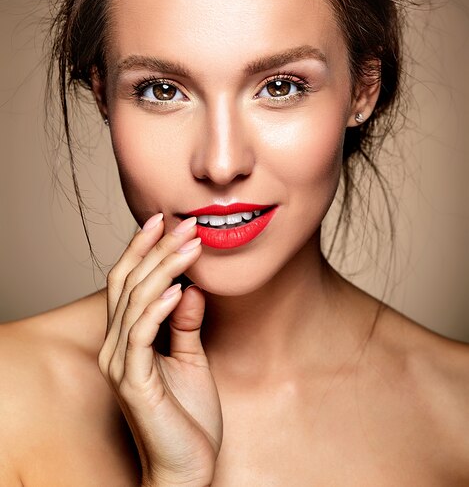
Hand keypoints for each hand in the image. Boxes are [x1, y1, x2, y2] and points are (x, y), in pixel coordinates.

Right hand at [98, 215, 222, 486]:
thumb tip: (190, 286)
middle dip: (155, 249)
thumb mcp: (191, 359)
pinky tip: (178, 288)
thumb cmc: (187, 416)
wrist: (187, 467)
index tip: (165, 221)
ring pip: (134, 302)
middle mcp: (115, 347)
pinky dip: (159, 308)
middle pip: (127, 284)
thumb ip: (186, 324)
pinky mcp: (134, 382)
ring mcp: (121, 364)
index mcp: (125, 340)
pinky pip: (141, 335)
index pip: (127, 283)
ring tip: (190, 245)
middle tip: (184, 223)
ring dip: (163, 269)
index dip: (142, 249)